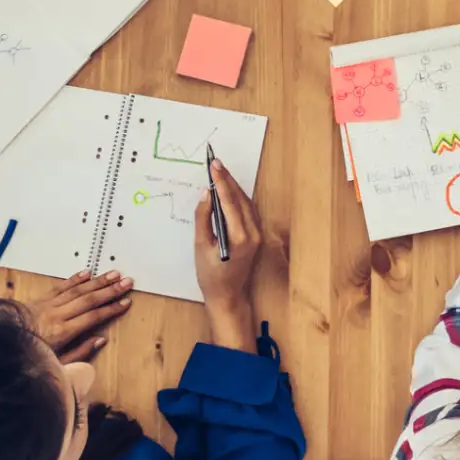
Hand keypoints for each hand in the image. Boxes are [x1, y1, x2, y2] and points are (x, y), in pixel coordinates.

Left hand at [30, 270, 133, 361]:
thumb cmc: (28, 358)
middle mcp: (57, 315)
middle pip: (88, 300)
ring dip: (97, 281)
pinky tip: (86, 273)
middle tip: (127, 282)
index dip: (111, 309)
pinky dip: (74, 279)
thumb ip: (80, 352)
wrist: (0, 345)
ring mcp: (48, 305)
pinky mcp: (40, 300)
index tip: (126, 302)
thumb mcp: (56, 365)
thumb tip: (101, 339)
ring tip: (114, 274)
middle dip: (110, 290)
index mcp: (62, 333)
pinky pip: (60, 287)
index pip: (93, 317)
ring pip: (77, 290)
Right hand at [195, 160, 262, 349]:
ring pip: (246, 203)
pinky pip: (249, 211)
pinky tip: (228, 190)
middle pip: (241, 199)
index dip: (221, 182)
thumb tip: (206, 195)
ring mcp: (258, 235)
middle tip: (215, 163)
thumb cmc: (211, 276)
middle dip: (227, 180)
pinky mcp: (257, 236)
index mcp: (240, 237)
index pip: (230, 202)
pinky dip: (238, 198)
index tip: (213, 166)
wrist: (229, 296)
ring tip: (220, 172)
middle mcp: (254, 234)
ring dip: (233, 187)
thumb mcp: (201, 246)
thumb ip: (203, 218)